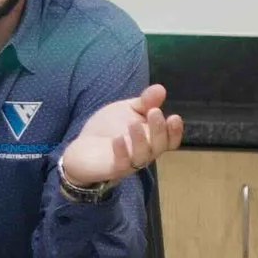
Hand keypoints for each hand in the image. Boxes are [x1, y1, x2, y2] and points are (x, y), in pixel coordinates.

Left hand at [57, 82, 183, 193]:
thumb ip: (144, 102)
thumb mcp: (127, 110)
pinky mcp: (113, 168)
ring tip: (134, 124)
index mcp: (151, 139)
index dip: (175, 131)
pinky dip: (121, 151)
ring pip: (142, 156)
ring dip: (140, 140)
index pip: (169, 140)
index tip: (174, 116)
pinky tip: (118, 139)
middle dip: (159, 130)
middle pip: (159, 146)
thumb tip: (161, 88)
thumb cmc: (109, 128)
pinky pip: (121, 164)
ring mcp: (129, 162)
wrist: (83, 147)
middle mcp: (144, 153)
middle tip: (154, 112)